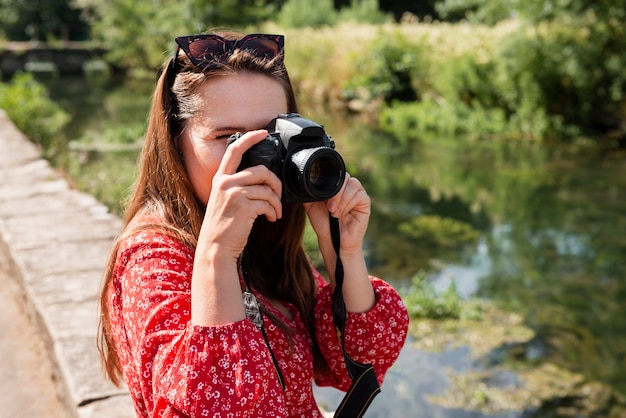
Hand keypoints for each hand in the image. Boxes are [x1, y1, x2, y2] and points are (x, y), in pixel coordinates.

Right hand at [199, 130, 282, 260]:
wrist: (216, 247)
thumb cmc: (224, 226)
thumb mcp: (224, 200)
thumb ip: (237, 186)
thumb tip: (263, 179)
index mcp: (221, 179)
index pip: (234, 150)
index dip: (249, 138)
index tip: (263, 132)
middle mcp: (225, 183)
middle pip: (261, 170)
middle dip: (276, 183)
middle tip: (278, 195)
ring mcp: (234, 194)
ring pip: (267, 189)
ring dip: (276, 202)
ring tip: (275, 212)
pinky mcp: (244, 206)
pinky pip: (268, 203)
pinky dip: (274, 211)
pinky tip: (271, 218)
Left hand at [304, 173, 369, 257]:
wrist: (332, 240)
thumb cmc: (324, 224)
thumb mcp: (311, 205)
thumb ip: (309, 193)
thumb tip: (302, 183)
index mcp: (336, 185)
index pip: (335, 174)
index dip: (329, 183)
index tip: (321, 197)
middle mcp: (348, 187)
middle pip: (345, 177)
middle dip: (335, 193)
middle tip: (329, 207)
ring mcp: (358, 193)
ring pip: (353, 184)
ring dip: (341, 199)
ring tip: (335, 213)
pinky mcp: (365, 202)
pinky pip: (359, 195)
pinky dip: (348, 204)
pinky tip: (342, 214)